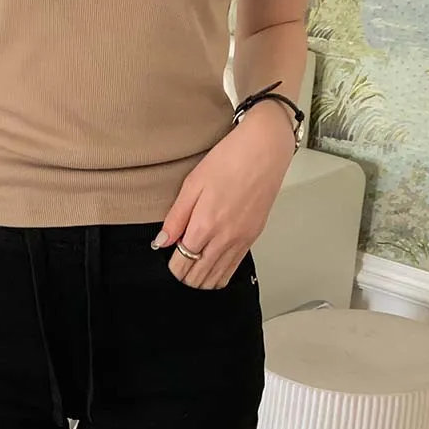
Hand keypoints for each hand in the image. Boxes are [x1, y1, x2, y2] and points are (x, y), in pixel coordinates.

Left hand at [153, 103, 295, 288]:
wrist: (265, 148)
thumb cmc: (231, 159)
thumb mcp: (193, 183)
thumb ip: (176, 217)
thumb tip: (162, 241)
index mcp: (205, 225)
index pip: (182, 263)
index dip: (172, 268)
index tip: (168, 264)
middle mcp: (224, 238)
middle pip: (198, 275)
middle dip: (184, 276)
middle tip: (177, 269)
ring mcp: (240, 240)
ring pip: (216, 277)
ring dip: (201, 280)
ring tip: (191, 274)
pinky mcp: (252, 237)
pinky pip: (234, 268)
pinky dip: (220, 275)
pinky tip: (212, 272)